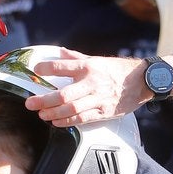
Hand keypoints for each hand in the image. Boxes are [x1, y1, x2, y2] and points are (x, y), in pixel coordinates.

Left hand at [25, 51, 149, 126]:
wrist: (142, 82)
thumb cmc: (118, 70)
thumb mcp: (97, 60)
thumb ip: (76, 57)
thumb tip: (59, 52)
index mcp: (89, 67)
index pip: (63, 66)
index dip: (47, 68)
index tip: (36, 70)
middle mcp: (91, 83)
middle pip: (63, 94)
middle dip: (44, 100)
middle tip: (30, 103)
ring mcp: (97, 99)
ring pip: (71, 109)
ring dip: (53, 113)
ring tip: (42, 114)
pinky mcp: (103, 112)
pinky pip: (82, 119)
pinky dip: (67, 122)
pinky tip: (56, 122)